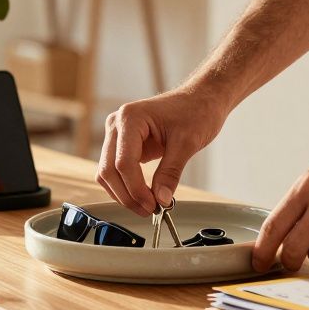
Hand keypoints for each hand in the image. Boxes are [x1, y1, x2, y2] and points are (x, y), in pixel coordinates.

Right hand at [96, 85, 228, 216]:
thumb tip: (161, 200)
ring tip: (148, 206)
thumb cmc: (196, 111)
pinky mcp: (123, 144)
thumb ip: (170, 173)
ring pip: (107, 173)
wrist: (201, 99)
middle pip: (109, 170)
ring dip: (123, 193)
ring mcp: (118, 134)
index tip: (153, 205)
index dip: (136, 189)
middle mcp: (117, 124)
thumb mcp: (187, 143)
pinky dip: (126, 186)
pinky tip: (143, 196)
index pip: (123, 162)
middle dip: (127, 195)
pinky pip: (116, 170)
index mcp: (130, 118)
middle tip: (149, 211)